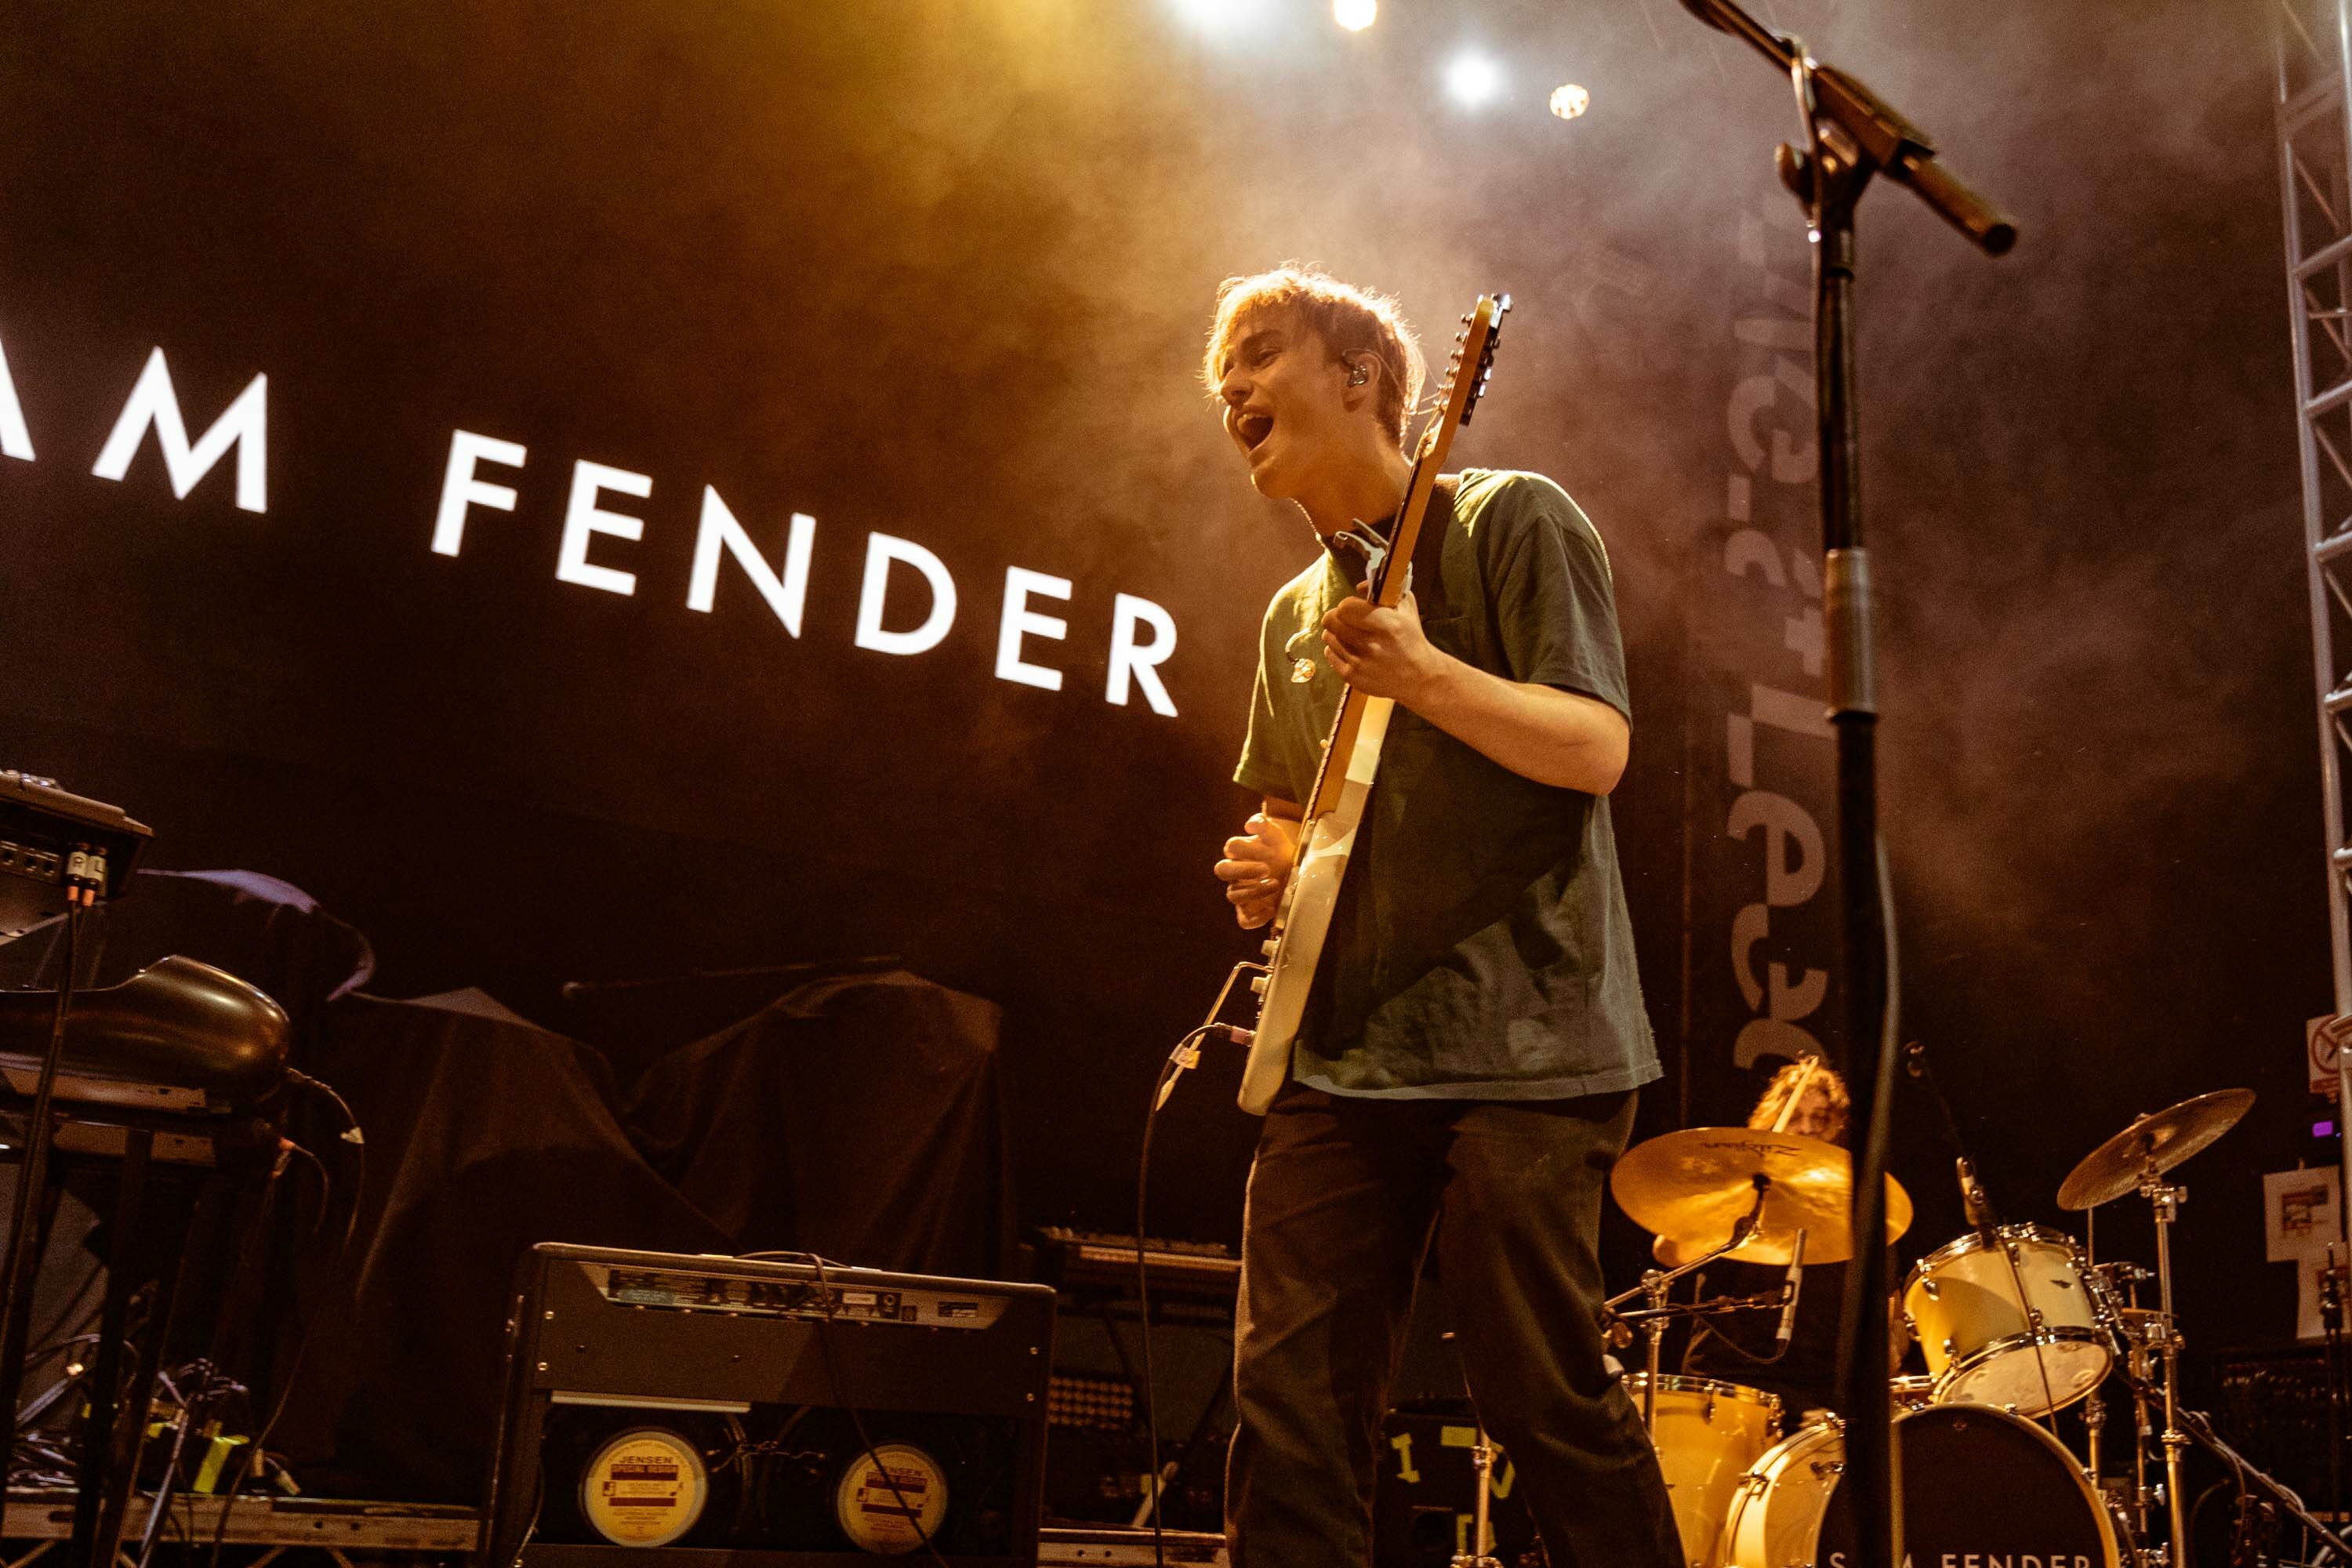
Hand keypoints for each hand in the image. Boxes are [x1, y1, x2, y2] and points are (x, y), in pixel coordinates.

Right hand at [1214, 813, 1298, 928]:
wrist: (1296, 873)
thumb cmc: (1281, 853)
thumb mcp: (1277, 837)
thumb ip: (1264, 826)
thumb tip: (1250, 824)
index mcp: (1239, 853)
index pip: (1231, 847)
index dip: (1247, 849)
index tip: (1269, 851)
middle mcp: (1236, 873)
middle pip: (1222, 870)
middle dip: (1243, 870)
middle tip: (1267, 869)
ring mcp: (1241, 892)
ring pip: (1232, 895)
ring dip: (1253, 891)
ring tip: (1275, 884)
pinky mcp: (1250, 910)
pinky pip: (1243, 920)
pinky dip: (1256, 918)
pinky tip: (1271, 909)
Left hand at [1321, 588, 1446, 704]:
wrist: (1419, 676)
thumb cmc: (1410, 637)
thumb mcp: (1406, 608)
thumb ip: (1384, 591)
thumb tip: (1359, 588)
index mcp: (1387, 625)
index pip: (1345, 607)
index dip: (1348, 605)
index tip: (1354, 607)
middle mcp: (1372, 645)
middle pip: (1331, 621)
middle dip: (1336, 616)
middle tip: (1345, 619)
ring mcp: (1360, 663)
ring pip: (1329, 637)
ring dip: (1336, 633)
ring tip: (1351, 635)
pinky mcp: (1352, 677)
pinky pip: (1329, 654)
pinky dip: (1336, 649)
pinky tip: (1350, 648)